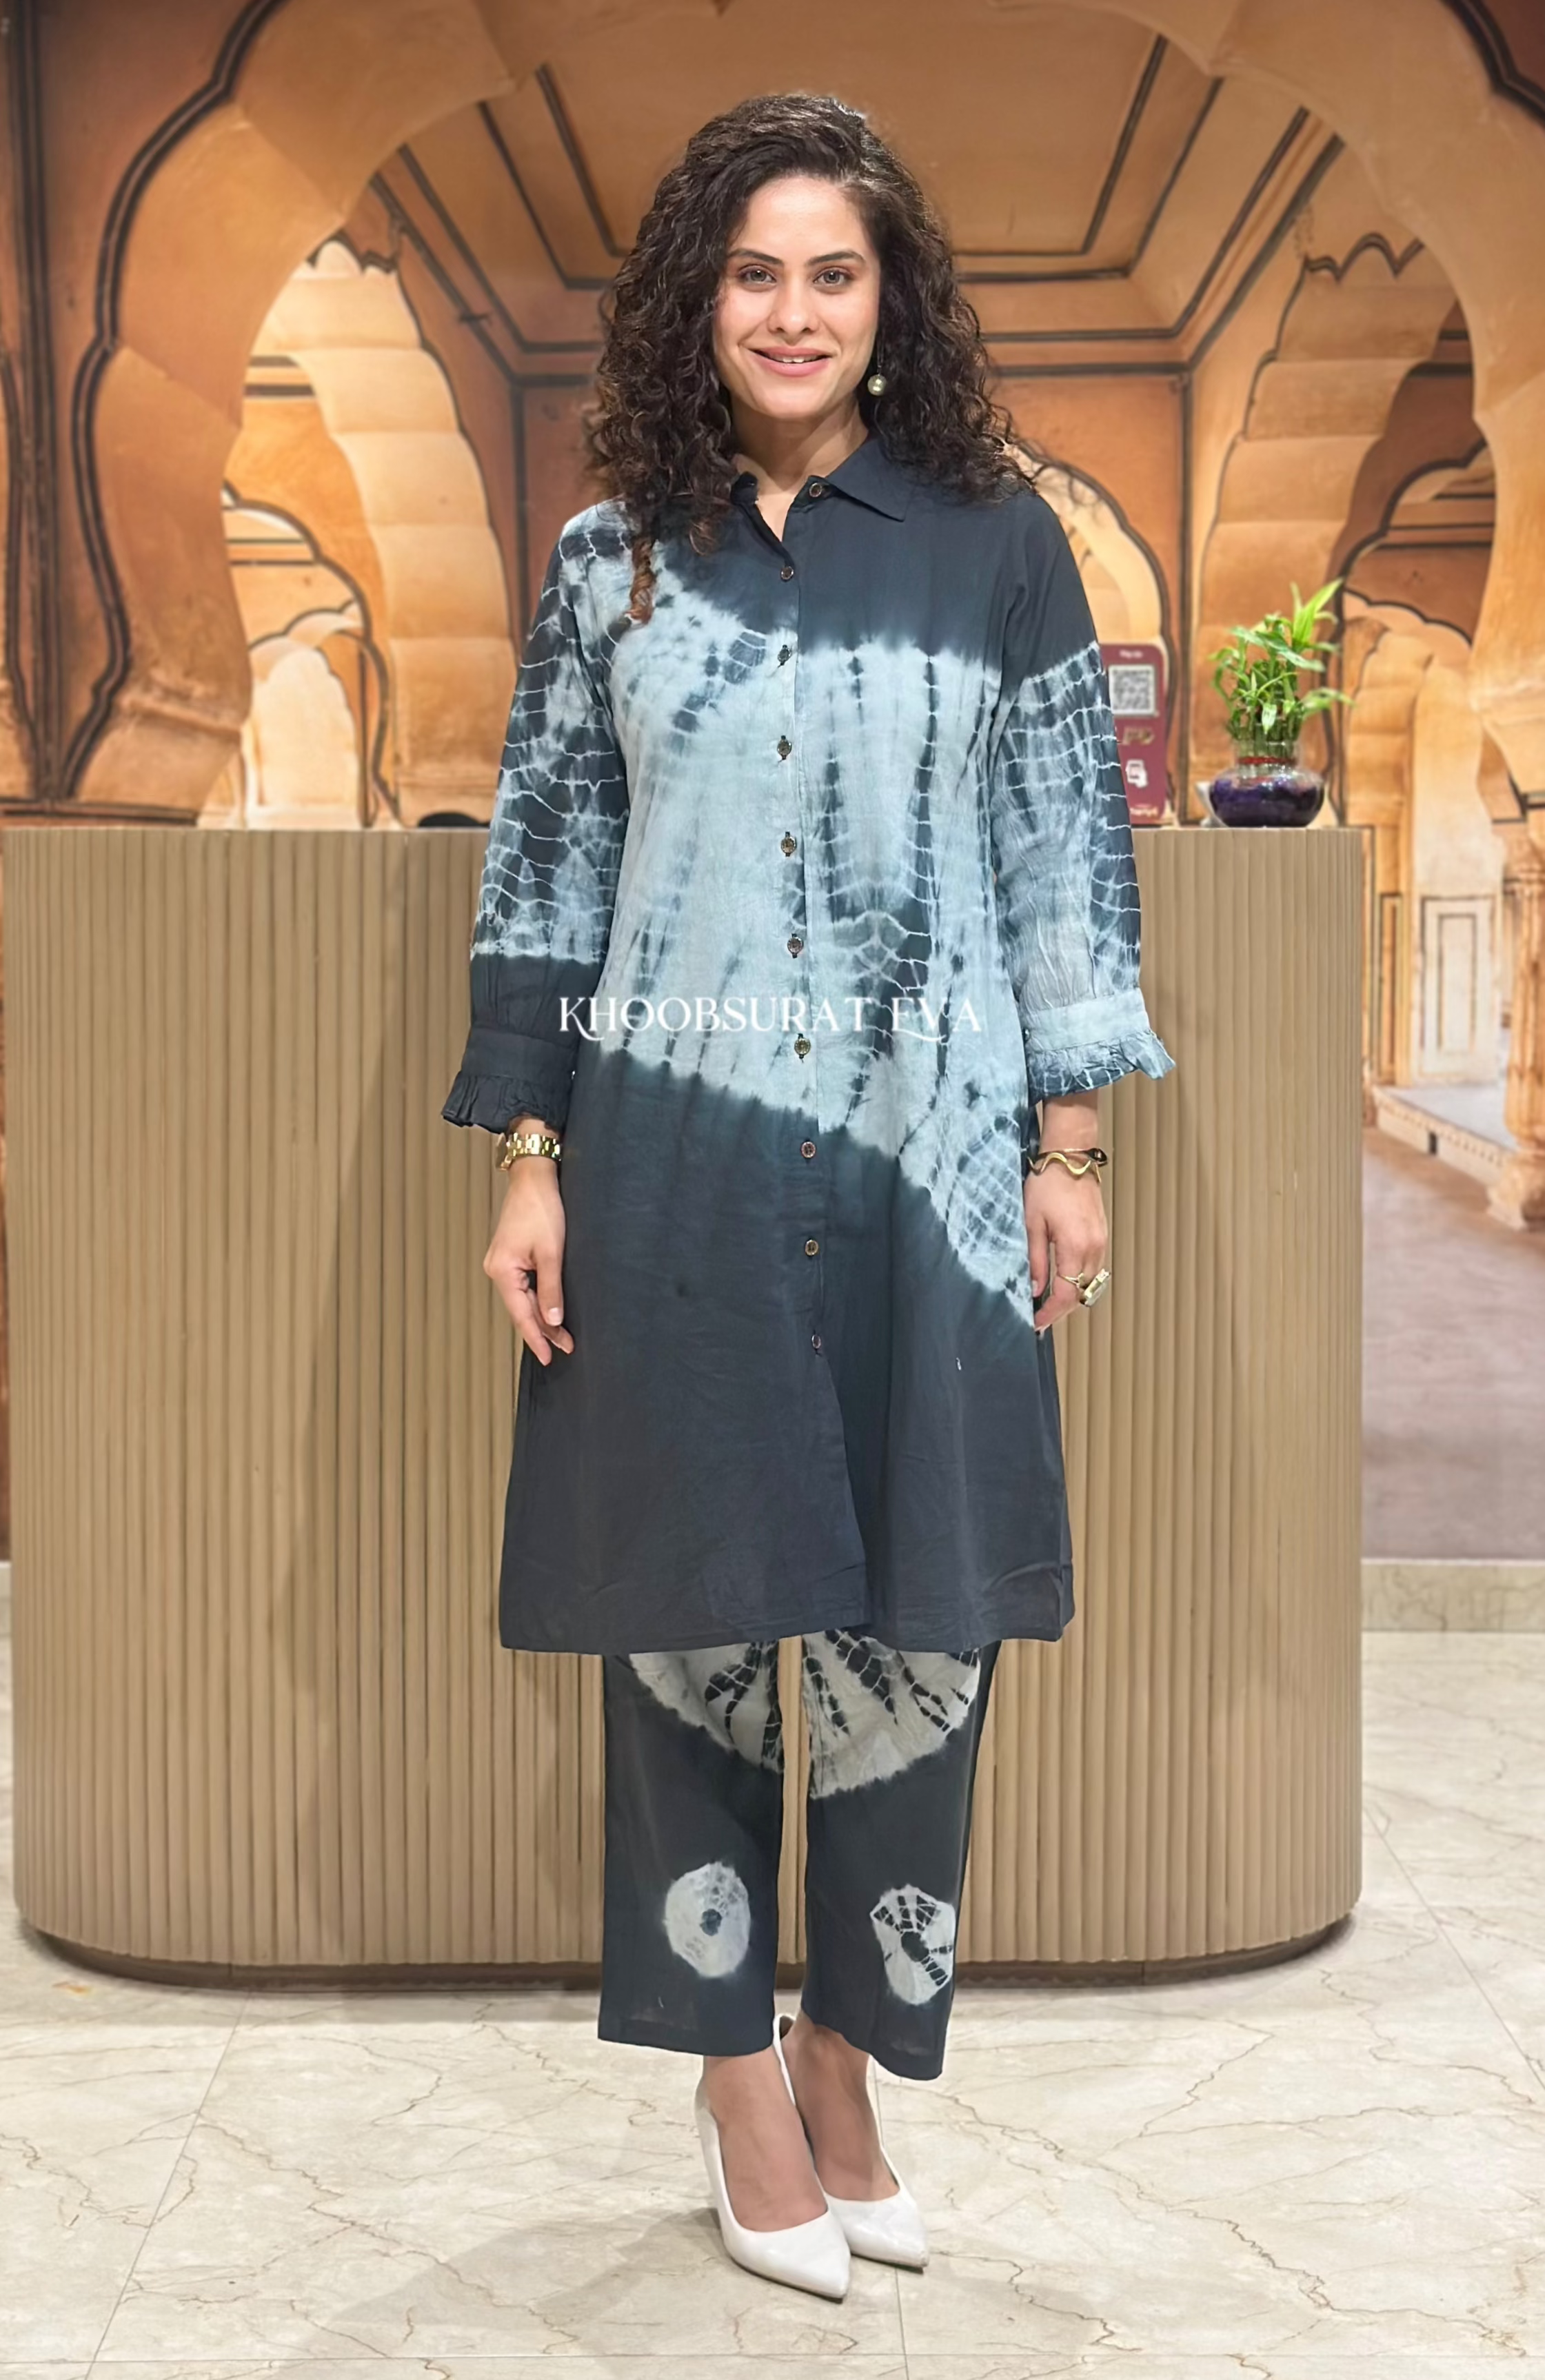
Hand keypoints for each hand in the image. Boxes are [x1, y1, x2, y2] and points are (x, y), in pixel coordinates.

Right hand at [482, 1134, 573, 1364]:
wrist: (533, 1178)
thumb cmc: (542, 1209)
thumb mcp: (552, 1253)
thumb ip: (551, 1289)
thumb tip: (553, 1320)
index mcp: (503, 1271)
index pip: (521, 1315)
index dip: (536, 1338)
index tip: (549, 1358)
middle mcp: (496, 1270)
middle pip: (520, 1309)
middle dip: (543, 1329)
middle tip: (566, 1348)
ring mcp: (501, 1263)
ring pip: (522, 1299)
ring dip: (541, 1316)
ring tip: (561, 1335)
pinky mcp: (509, 1256)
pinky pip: (523, 1286)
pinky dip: (536, 1300)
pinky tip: (548, 1310)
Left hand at [1024, 1164, 1107, 1334]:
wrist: (1071, 1157)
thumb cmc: (1049, 1184)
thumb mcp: (1031, 1223)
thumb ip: (1035, 1260)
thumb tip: (1035, 1289)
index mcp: (1075, 1246)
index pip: (1065, 1294)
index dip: (1049, 1314)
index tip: (1036, 1323)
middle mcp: (1093, 1247)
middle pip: (1081, 1294)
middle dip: (1060, 1310)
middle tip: (1039, 1317)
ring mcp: (1101, 1241)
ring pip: (1090, 1284)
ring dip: (1071, 1296)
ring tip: (1048, 1302)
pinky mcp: (1101, 1235)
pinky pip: (1093, 1268)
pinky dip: (1079, 1280)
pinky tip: (1063, 1280)